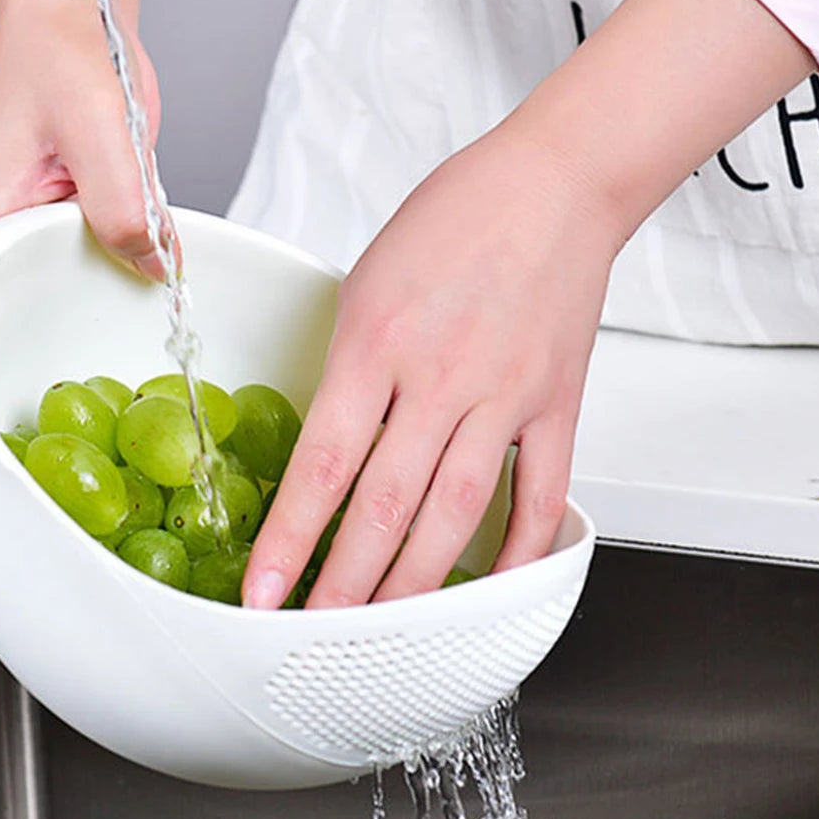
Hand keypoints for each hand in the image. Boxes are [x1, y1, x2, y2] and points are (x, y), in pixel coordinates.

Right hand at [0, 0, 160, 446]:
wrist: (78, 5)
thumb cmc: (60, 52)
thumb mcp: (100, 136)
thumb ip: (125, 212)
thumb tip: (155, 274)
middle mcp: (2, 236)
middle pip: (13, 325)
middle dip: (35, 379)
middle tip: (68, 442)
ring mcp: (40, 228)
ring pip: (62, 297)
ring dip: (89, 333)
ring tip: (115, 400)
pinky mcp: (78, 213)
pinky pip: (97, 264)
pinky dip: (121, 287)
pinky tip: (150, 318)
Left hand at [242, 122, 619, 607]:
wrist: (553, 184)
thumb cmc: (455, 216)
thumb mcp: (367, 281)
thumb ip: (351, 369)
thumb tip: (334, 446)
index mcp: (378, 341)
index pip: (323, 464)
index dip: (288, 538)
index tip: (262, 590)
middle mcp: (440, 377)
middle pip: (385, 505)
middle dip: (343, 584)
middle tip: (311, 634)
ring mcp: (505, 395)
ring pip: (456, 514)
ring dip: (414, 584)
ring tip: (380, 631)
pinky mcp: (557, 403)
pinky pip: (541, 492)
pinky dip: (520, 547)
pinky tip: (493, 586)